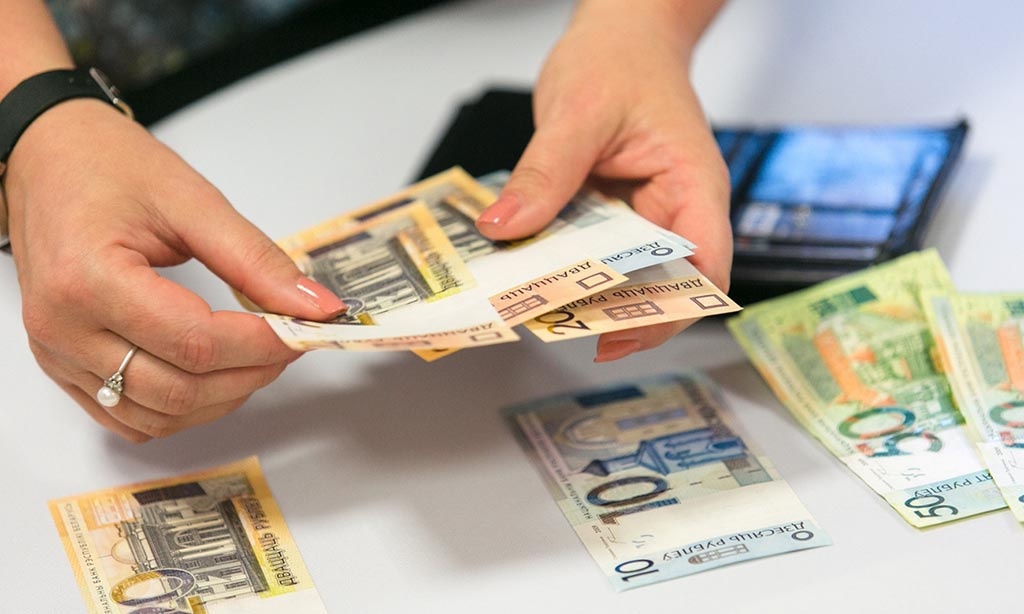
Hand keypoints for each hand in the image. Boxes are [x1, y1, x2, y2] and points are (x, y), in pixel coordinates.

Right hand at [3, 99, 345, 441]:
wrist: (49, 159)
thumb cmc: (107, 168)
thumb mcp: (193, 201)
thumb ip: (256, 261)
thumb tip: (315, 306)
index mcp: (88, 280)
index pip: (195, 343)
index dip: (261, 344)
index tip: (302, 328)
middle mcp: (63, 328)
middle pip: (179, 389)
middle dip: (250, 374)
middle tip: (288, 342)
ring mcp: (57, 354)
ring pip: (157, 416)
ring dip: (220, 398)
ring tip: (256, 357)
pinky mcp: (62, 367)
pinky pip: (127, 416)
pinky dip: (181, 408)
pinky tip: (211, 375)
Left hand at [476, 0, 730, 361]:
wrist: (622, 34)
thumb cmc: (622, 58)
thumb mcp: (578, 111)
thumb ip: (545, 171)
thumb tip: (505, 227)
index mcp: (693, 187)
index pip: (704, 269)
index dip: (669, 313)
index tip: (616, 335)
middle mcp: (676, 209)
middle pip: (661, 283)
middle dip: (614, 313)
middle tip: (555, 324)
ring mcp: (643, 214)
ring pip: (622, 273)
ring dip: (584, 293)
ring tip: (534, 308)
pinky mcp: (612, 213)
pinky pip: (593, 250)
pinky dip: (566, 264)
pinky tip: (530, 273)